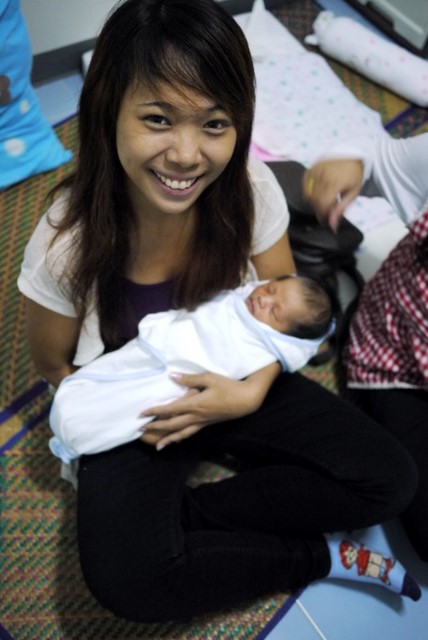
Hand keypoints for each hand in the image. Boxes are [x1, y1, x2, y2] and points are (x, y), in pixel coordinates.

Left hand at [140, 367, 276, 449]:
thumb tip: (173, 376)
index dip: (155, 412)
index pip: (170, 409)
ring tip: (158, 447)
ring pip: (182, 433)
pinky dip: (182, 438)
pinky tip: (177, 440)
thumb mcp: (209, 378)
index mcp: (195, 404)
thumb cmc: (228, 386)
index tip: (142, 414)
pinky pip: (192, 433)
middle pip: (173, 425)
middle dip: (157, 427)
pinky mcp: (208, 424)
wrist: (246, 400)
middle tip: (142, 429)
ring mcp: (203, 422)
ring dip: (169, 439)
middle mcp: (197, 416)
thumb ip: (190, 378)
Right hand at [303, 159, 363, 230]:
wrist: (352, 155)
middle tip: (325, 213)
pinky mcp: (310, 169)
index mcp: (335, 182)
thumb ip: (340, 210)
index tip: (327, 220)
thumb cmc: (354, 176)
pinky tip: (316, 194)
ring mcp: (315, 171)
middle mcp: (323, 176)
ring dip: (314, 203)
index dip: (324, 215)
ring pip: (308, 195)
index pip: (323, 205)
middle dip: (319, 210)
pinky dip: (308, 193)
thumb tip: (332, 226)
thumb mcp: (352, 194)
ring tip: (322, 203)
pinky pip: (304, 186)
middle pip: (315, 201)